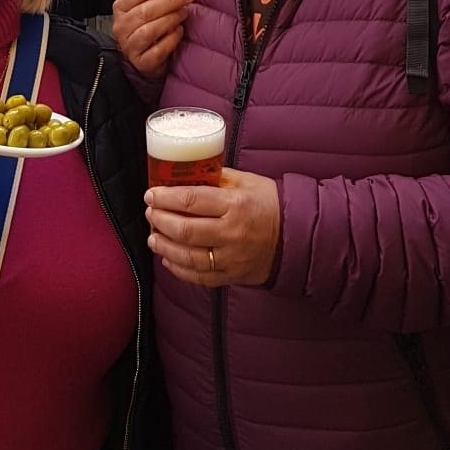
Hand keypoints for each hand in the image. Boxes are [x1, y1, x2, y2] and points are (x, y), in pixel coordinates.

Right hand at [112, 0, 193, 77]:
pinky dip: (171, 39)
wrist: (147, 55)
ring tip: (184, 12)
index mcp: (121, 7)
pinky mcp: (141, 62)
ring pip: (149, 30)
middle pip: (144, 11)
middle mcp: (121, 26)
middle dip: (170, 0)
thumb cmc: (151, 24)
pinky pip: (157, 50)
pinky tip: (179, 31)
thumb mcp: (151, 4)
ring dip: (170, 19)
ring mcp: (129, 46)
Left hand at [144, 168, 280, 286]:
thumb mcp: (248, 181)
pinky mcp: (232, 275)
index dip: (165, 197)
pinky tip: (168, 259)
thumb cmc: (271, 204)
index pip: (191, 200)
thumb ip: (218, 177)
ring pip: (188, 257)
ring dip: (164, 246)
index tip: (151, 194)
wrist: (298, 237)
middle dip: (160, 221)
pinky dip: (179, 269)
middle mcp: (232, 232)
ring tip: (153, 237)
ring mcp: (232, 257)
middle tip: (150, 213)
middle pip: (185, 229)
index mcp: (235, 204)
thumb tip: (188, 172)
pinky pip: (199, 277)